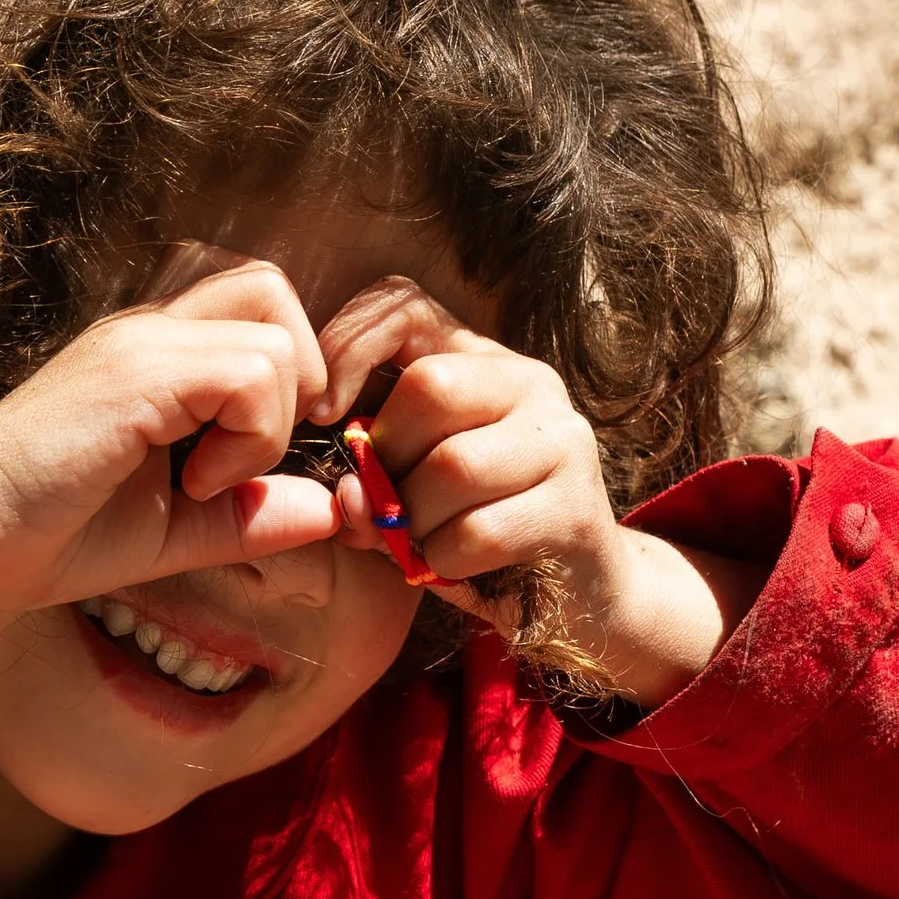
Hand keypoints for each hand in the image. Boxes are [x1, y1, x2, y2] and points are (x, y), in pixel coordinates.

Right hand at [0, 254, 343, 673]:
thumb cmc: (45, 538)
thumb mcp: (172, 531)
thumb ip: (249, 515)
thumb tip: (328, 510)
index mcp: (152, 353)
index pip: (255, 306)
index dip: (287, 376)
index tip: (254, 458)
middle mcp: (147, 330)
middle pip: (272, 285)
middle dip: (295, 374)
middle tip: (250, 451)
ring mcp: (138, 342)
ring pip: (274, 334)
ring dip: (266, 420)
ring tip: (205, 477)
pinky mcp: (134, 372)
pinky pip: (249, 374)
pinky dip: (246, 438)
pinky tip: (189, 483)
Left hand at [319, 278, 761, 708]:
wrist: (576, 593)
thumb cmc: (473, 530)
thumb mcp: (409, 482)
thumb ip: (366, 470)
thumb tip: (347, 492)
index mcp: (481, 360)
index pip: (404, 305)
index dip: (348, 347)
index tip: (322, 413)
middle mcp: (529, 383)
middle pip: (429, 388)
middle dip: (386, 458)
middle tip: (387, 503)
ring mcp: (560, 442)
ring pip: (452, 466)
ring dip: (412, 520)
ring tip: (418, 540)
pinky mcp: (574, 509)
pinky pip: (478, 531)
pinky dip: (442, 558)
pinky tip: (449, 564)